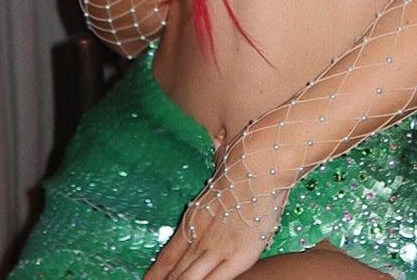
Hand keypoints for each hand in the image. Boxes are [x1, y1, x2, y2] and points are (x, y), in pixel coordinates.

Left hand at [144, 169, 286, 279]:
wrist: (259, 165)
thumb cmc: (243, 162)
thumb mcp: (221, 170)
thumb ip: (218, 180)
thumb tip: (221, 150)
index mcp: (194, 217)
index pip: (169, 254)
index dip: (157, 272)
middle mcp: (201, 236)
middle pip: (177, 271)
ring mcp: (218, 248)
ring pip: (190, 279)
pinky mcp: (238, 257)